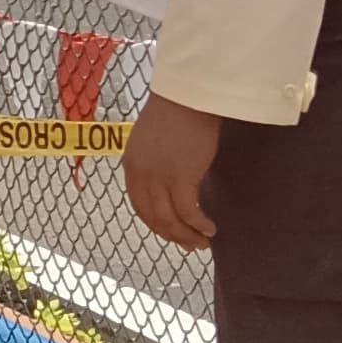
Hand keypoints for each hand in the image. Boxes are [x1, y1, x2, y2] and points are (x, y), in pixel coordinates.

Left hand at [122, 91, 220, 252]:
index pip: (139, 206)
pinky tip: (210, 230)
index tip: (171, 233)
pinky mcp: (181, 177)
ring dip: (187, 236)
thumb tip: (166, 183)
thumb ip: (152, 163)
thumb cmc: (176, 113)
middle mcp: (140, 175)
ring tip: (203, 243)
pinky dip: (198, 225)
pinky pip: (188, 212)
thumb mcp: (151, 141)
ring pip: (169, 219)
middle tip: (190, 245)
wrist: (188, 97)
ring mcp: (159, 177)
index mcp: (131, 166)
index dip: (156, 224)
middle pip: (153, 217)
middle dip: (172, 235)